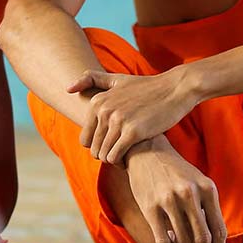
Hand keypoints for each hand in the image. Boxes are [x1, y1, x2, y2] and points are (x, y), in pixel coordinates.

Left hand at [73, 67, 199, 164]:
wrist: (175, 89)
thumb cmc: (147, 87)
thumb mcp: (118, 79)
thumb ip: (92, 79)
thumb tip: (67, 89)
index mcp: (97, 102)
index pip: (85, 138)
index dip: (98, 146)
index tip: (114, 144)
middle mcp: (104, 110)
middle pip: (94, 149)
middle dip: (106, 155)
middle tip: (122, 153)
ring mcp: (118, 121)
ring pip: (103, 155)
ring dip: (114, 161)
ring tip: (128, 156)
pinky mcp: (133, 132)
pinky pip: (115, 157)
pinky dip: (121, 163)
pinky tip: (132, 158)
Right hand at [125, 143, 226, 242]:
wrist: (148, 153)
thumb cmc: (178, 174)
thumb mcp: (199, 184)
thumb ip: (209, 210)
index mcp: (208, 189)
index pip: (219, 230)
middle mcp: (190, 194)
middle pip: (203, 240)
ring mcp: (169, 200)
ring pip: (183, 242)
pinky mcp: (150, 207)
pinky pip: (163, 241)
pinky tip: (167, 237)